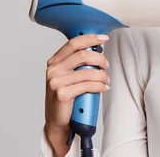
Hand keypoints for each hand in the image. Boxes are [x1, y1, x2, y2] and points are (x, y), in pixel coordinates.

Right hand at [44, 34, 109, 153]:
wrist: (57, 122)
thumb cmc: (65, 97)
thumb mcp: (67, 76)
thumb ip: (77, 63)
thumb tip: (97, 50)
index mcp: (54, 62)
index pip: (73, 43)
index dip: (90, 39)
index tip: (103, 39)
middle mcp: (53, 70)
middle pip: (83, 55)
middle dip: (100, 59)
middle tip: (106, 66)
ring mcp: (56, 82)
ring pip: (88, 72)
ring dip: (102, 75)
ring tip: (105, 80)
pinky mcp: (62, 94)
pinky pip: (88, 85)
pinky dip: (100, 86)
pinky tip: (103, 88)